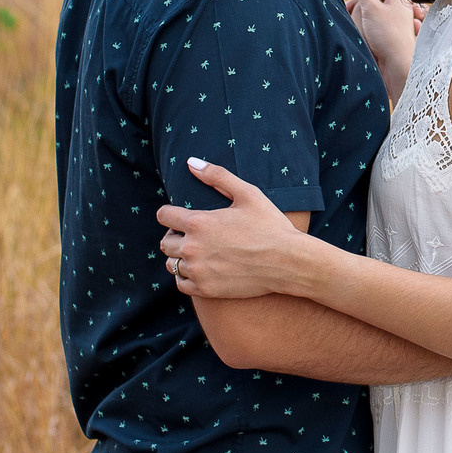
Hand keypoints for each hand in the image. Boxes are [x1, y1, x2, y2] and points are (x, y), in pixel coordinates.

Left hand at [157, 159, 323, 299]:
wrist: (288, 262)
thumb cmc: (270, 225)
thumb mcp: (248, 194)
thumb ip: (217, 176)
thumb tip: (191, 162)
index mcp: (199, 222)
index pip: (164, 216)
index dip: (170, 214)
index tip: (179, 217)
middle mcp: (193, 248)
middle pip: (165, 242)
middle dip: (175, 236)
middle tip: (193, 236)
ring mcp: (198, 271)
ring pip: (172, 264)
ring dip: (180, 257)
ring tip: (198, 253)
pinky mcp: (206, 289)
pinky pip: (181, 284)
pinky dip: (186, 277)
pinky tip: (200, 270)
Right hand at [347, 0, 425, 99]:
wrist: (397, 68)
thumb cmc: (388, 37)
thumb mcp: (372, 8)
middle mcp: (400, 9)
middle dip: (360, 1)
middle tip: (346, 7)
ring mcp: (396, 24)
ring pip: (374, 12)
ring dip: (360, 14)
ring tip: (349, 19)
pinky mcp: (390, 37)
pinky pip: (375, 25)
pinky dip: (365, 25)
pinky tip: (357, 30)